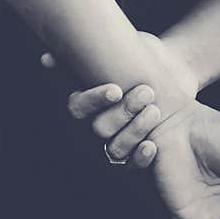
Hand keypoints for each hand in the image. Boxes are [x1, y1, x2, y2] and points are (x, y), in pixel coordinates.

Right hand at [40, 52, 160, 168]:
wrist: (173, 80)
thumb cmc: (139, 64)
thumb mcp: (120, 52)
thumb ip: (94, 51)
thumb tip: (46, 58)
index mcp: (83, 104)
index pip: (78, 107)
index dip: (95, 100)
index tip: (116, 90)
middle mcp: (92, 129)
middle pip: (99, 128)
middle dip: (124, 111)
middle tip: (146, 93)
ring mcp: (111, 147)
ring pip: (115, 148)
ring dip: (135, 130)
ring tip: (154, 111)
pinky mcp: (131, 162)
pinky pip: (131, 167)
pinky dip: (140, 158)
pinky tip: (151, 145)